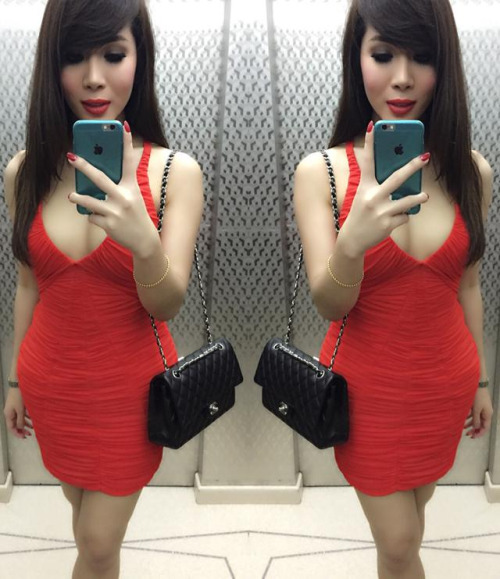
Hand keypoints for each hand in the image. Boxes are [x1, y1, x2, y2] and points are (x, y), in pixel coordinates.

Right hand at [3, 387, 32, 438]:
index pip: (11, 428)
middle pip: (15, 424)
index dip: (18, 433)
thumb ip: (20, 420)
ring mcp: (13, 408)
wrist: (19, 384)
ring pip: (19, 419)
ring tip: (32, 428)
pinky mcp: (18, 405)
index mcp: (8, 415)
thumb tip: (20, 428)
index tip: (24, 437)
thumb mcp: (20, 410)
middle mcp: (10, 413)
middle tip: (29, 434)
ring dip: (25, 424)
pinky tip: (32, 419)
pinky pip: (22, 414)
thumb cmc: (19, 397)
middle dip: (22, 430)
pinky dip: (26, 417)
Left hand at [67, 121, 158, 257]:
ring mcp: (116, 211)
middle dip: (84, 166)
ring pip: (89, 201)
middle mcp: (124, 198)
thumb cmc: (136, 216)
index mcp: (131, 187)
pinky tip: (101, 220)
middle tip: (71, 156)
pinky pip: (92, 217)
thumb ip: (119, 185)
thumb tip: (95, 176)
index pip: (129, 162)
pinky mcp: (109, 224)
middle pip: (100, 178)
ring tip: (72, 197)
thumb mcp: (133, 198)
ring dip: (78, 198)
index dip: (126, 143)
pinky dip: (93, 217)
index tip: (123, 126)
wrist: (145, 241)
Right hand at [339, 121, 429, 256]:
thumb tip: (399, 175)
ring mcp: (381, 211)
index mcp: (364, 187)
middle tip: (425, 156)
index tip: (373, 126)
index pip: (367, 162)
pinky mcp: (387, 224)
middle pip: (396, 178)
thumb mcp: (363, 197)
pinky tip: (394, 220)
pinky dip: (403, 217)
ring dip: (418, 197)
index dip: (370, 144)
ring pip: (407, 200)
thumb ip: (376, 185)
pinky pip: (404, 216)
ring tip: (424, 196)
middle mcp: (372, 197)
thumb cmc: (360, 215)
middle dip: (412, 166)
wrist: (352, 241)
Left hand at [464, 388, 492, 438]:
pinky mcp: (478, 404)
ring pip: (477, 419)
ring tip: (463, 428)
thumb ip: (476, 419)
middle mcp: (486, 413)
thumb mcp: (476, 409)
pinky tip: (463, 419)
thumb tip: (476, 427)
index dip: (479, 433)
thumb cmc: (477, 396)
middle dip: (474, 429)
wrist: (477, 384)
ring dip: (471, 424)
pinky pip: (474, 413)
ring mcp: (482, 408)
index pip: (485, 428)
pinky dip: (469, 417)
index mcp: (487, 415)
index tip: (472, 437)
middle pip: (481, 424)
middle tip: (467, 434)